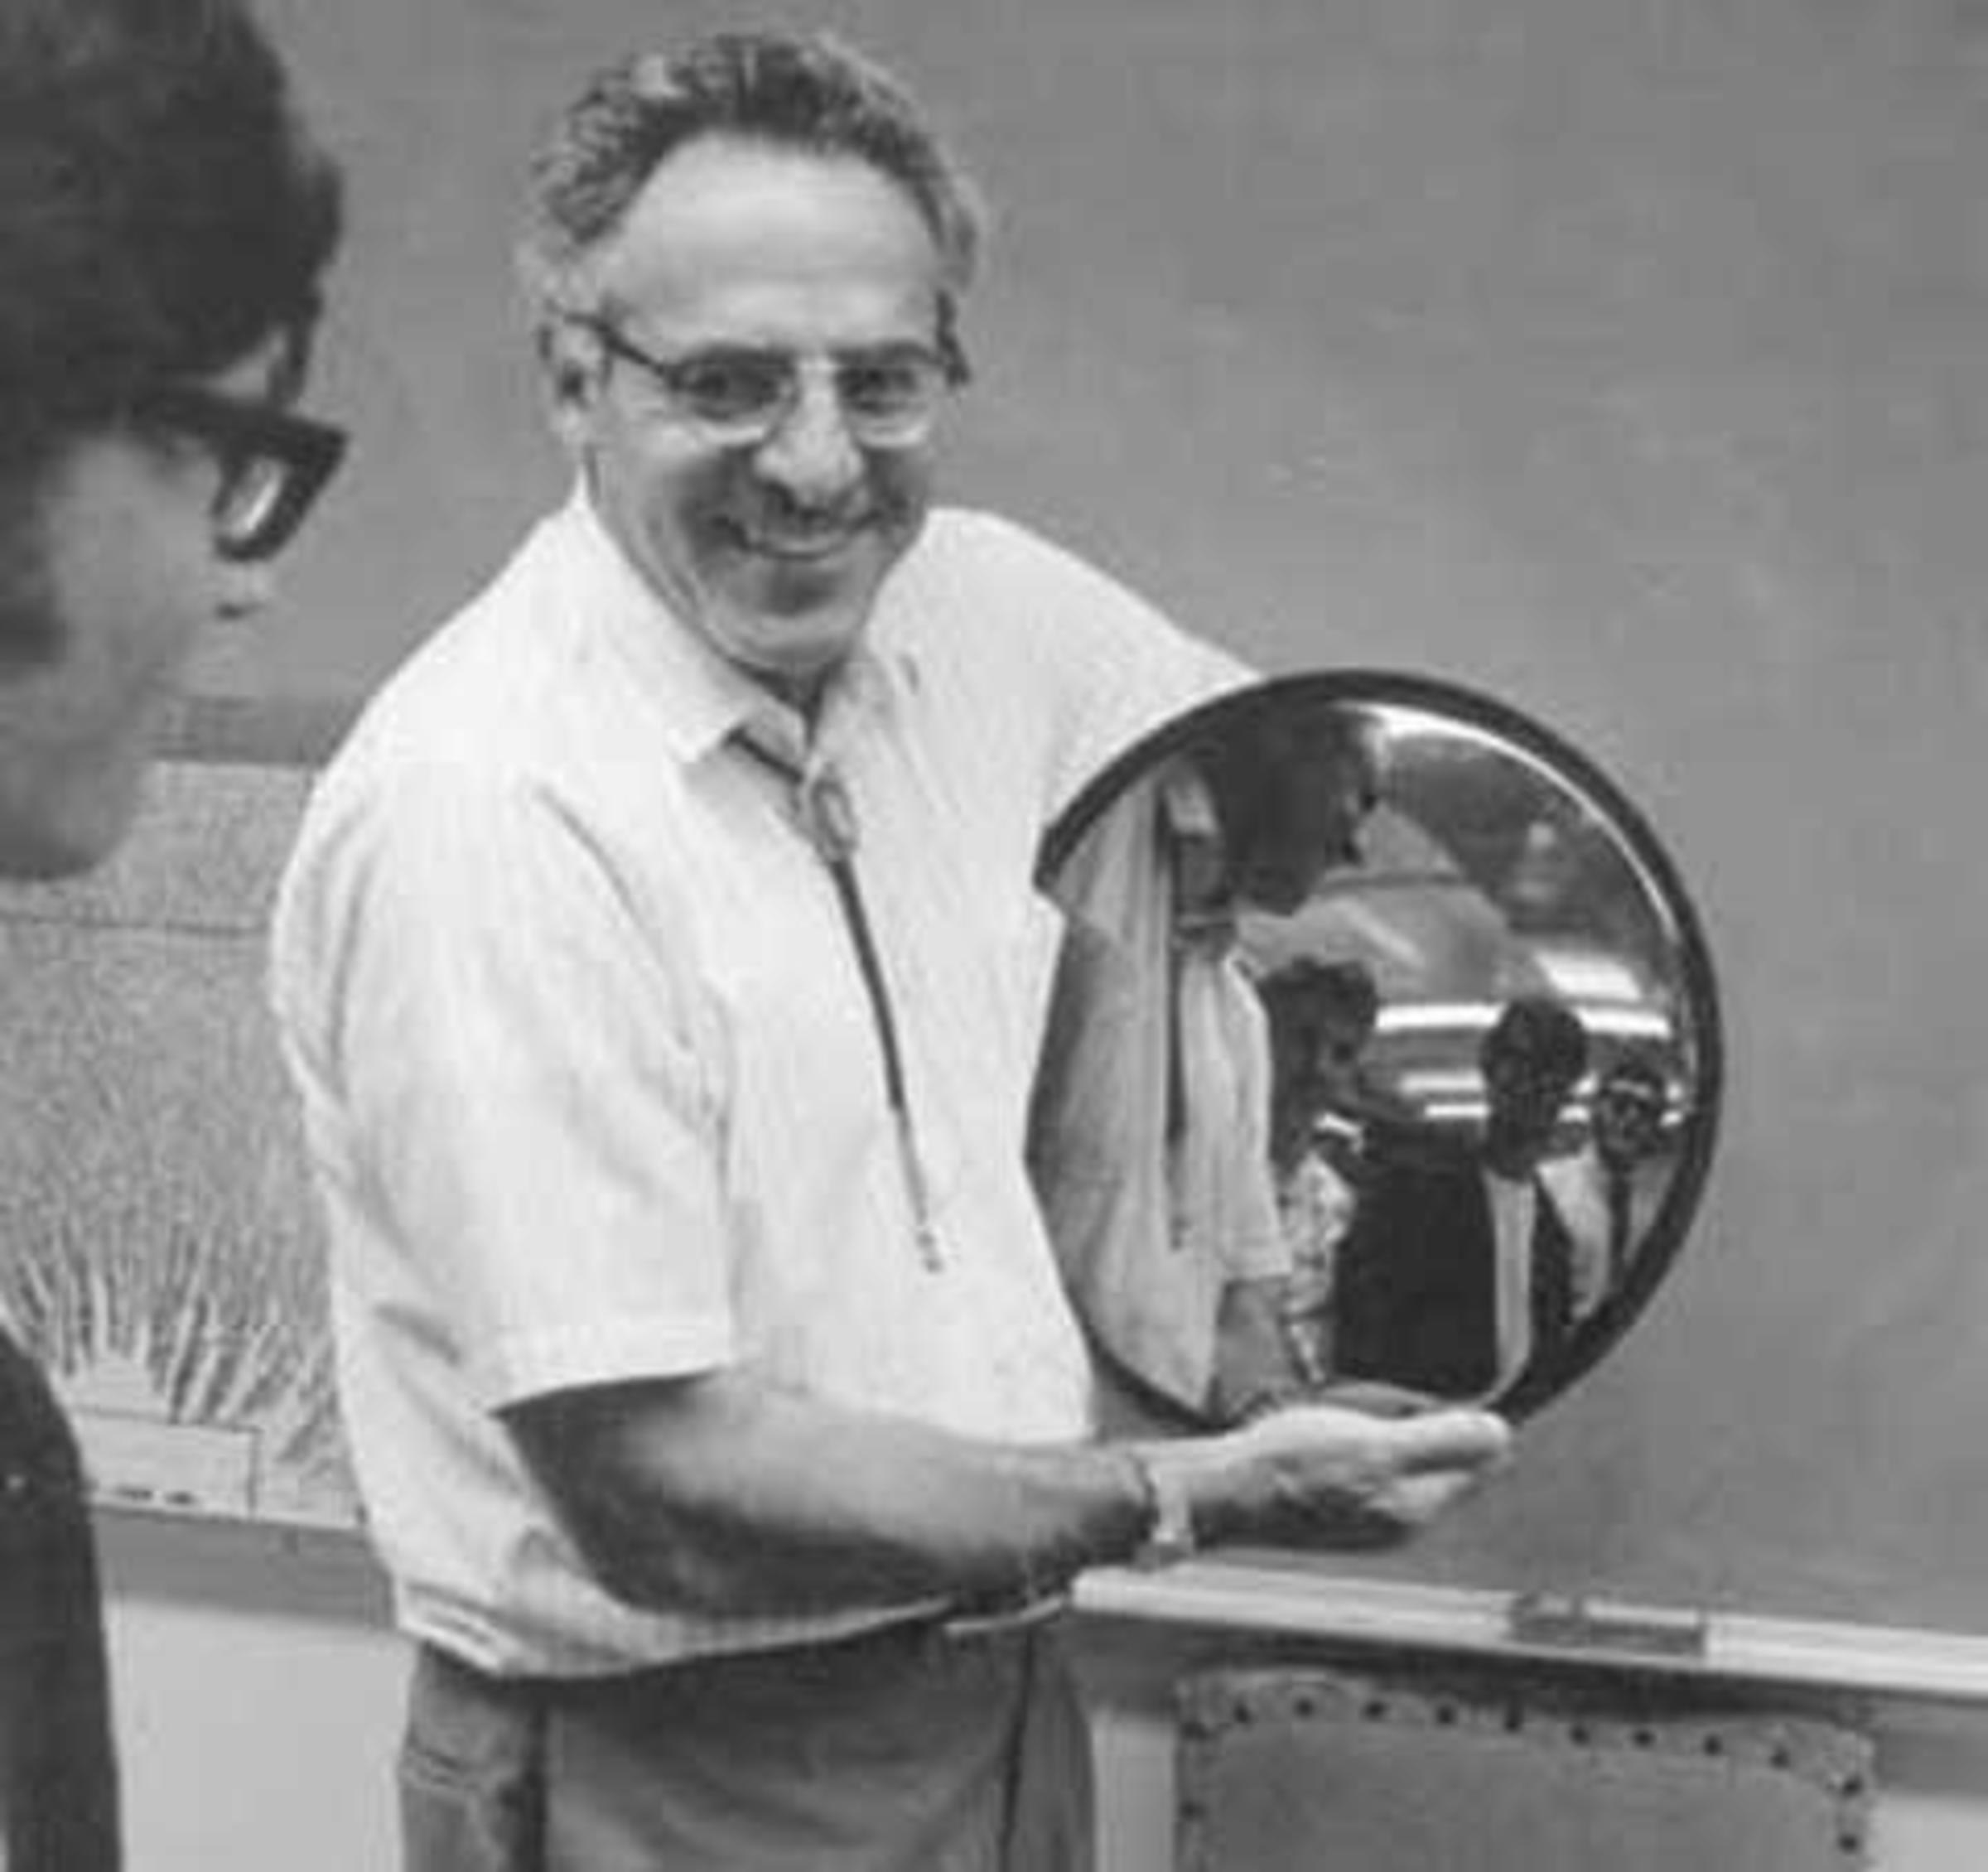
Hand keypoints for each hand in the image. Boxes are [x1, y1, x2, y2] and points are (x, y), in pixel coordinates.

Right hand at [1156, 1398, 1510, 1550]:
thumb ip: (1444, 1441)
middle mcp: (1398, 1523)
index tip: (1432, 1397)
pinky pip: (1364, 1470)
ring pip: (1398, 1464)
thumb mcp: (1378, 1444)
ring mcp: (1365, 1520)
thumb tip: (1501, 1435)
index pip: (1474, 1465)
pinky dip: (1352, 1443)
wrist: (1224, 1493)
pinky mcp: (1335, 1511)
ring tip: (1343, 1414)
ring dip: (1380, 1430)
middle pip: (1436, 1462)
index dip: (1461, 1423)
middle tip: (1376, 1404)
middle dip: (1415, 1424)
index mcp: (1417, 1509)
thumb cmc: (1295, 1467)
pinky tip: (1322, 1433)